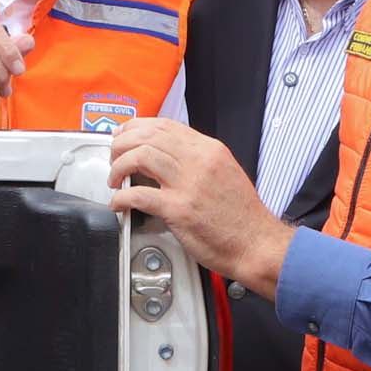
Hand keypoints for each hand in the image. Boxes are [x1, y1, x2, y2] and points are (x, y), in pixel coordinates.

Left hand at [106, 119, 293, 295]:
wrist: (256, 244)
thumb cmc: (242, 217)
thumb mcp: (225, 173)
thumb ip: (198, 162)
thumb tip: (168, 157)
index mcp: (210, 150)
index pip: (165, 126)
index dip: (137, 128)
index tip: (125, 136)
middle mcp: (199, 161)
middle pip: (148, 136)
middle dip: (122, 144)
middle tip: (114, 157)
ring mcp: (188, 184)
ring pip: (140, 156)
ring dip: (118, 166)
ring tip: (115, 179)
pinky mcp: (179, 210)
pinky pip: (138, 194)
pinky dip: (121, 197)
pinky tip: (119, 203)